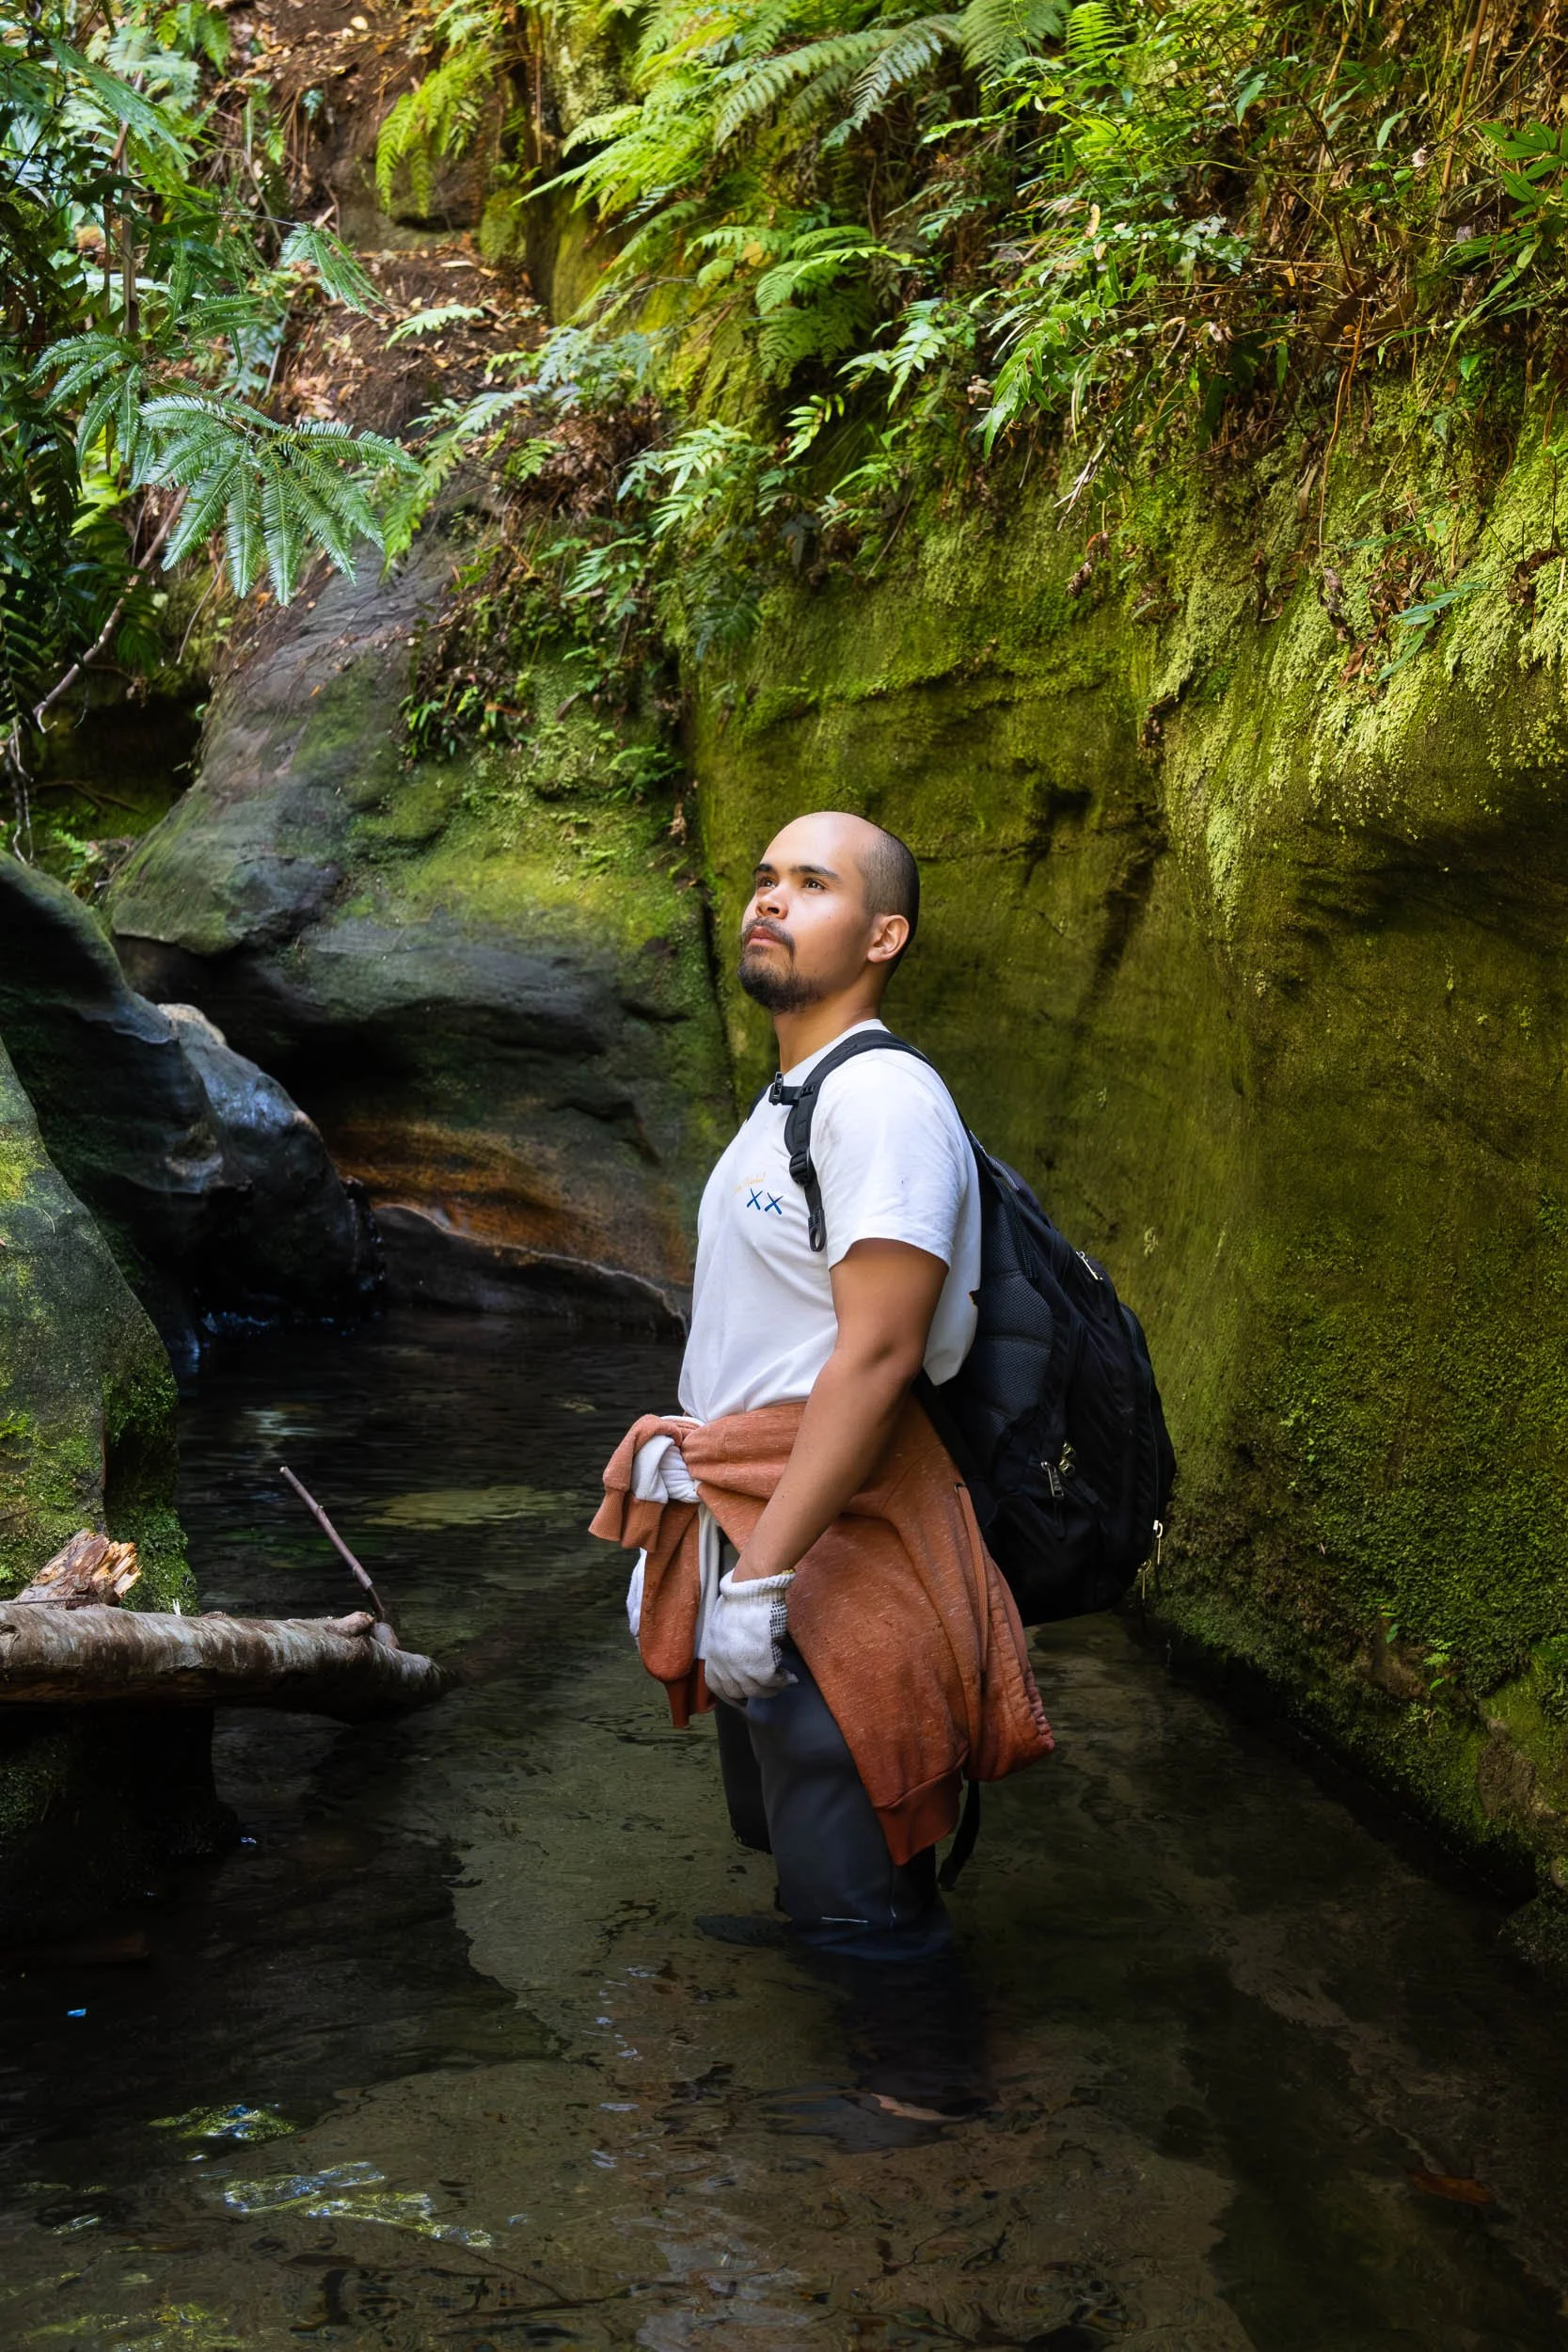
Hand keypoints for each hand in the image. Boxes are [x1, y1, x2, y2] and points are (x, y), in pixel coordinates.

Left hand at [701, 1565, 796, 1702]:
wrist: (751, 1591)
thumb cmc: (739, 1599)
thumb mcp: (723, 1624)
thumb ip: (727, 1643)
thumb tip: (738, 1651)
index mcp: (713, 1653)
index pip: (715, 1684)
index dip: (728, 1694)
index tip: (739, 1698)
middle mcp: (724, 1665)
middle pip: (737, 1691)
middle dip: (751, 1694)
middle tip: (765, 1690)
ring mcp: (741, 1668)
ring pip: (756, 1691)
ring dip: (770, 1690)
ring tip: (780, 1683)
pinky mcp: (760, 1666)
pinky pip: (772, 1682)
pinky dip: (782, 1681)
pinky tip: (789, 1677)